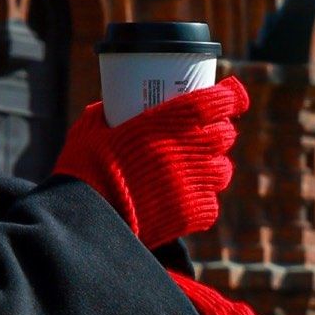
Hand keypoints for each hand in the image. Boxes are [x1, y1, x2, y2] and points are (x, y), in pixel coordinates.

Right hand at [51, 75, 248, 248]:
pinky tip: (188, 197)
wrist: (88, 220)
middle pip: (223, 135)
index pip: (209, 103)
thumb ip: (106, 114)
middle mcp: (183, 152)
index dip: (227, 97)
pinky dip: (203, 198)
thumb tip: (110, 107)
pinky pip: (210, 203)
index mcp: (160, 124)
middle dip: (219, 131)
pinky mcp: (190, 214)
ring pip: (222, 170)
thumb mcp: (90, 129)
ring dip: (213, 165)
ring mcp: (190, 184)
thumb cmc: (83, 169)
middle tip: (206, 132)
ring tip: (198, 166)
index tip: (230, 94)